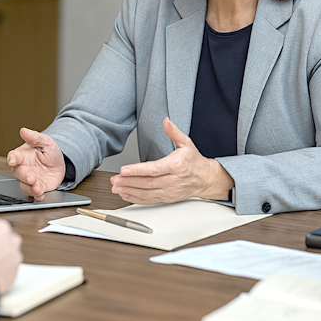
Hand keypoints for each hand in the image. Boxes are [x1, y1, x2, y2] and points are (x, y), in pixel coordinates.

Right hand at [6, 128, 65, 200]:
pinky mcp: (37, 187)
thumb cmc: (48, 151)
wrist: (60, 163)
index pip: (14, 156)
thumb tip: (23, 130)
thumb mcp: (45, 141)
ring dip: (31, 188)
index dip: (12, 158)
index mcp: (22, 155)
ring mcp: (30, 179)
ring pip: (25, 185)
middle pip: (18, 173)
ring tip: (38, 188)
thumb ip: (34, 137)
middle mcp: (24, 168)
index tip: (13, 160)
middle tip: (31, 178)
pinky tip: (41, 195)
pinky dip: (37, 195)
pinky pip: (34, 194)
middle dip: (24, 176)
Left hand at [109, 118, 233, 203]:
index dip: (137, 170)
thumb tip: (165, 121)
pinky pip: (149, 200)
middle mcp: (172, 180)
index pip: (153, 169)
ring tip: (116, 187)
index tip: (124, 170)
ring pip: (146, 193)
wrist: (205, 179)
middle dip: (128, 181)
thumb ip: (174, 132)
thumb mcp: (186, 143)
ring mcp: (169, 191)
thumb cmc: (194, 161)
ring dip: (129, 191)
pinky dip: (136, 198)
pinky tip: (125, 194)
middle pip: (147, 182)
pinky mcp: (167, 198)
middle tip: (114, 179)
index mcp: (176, 166)